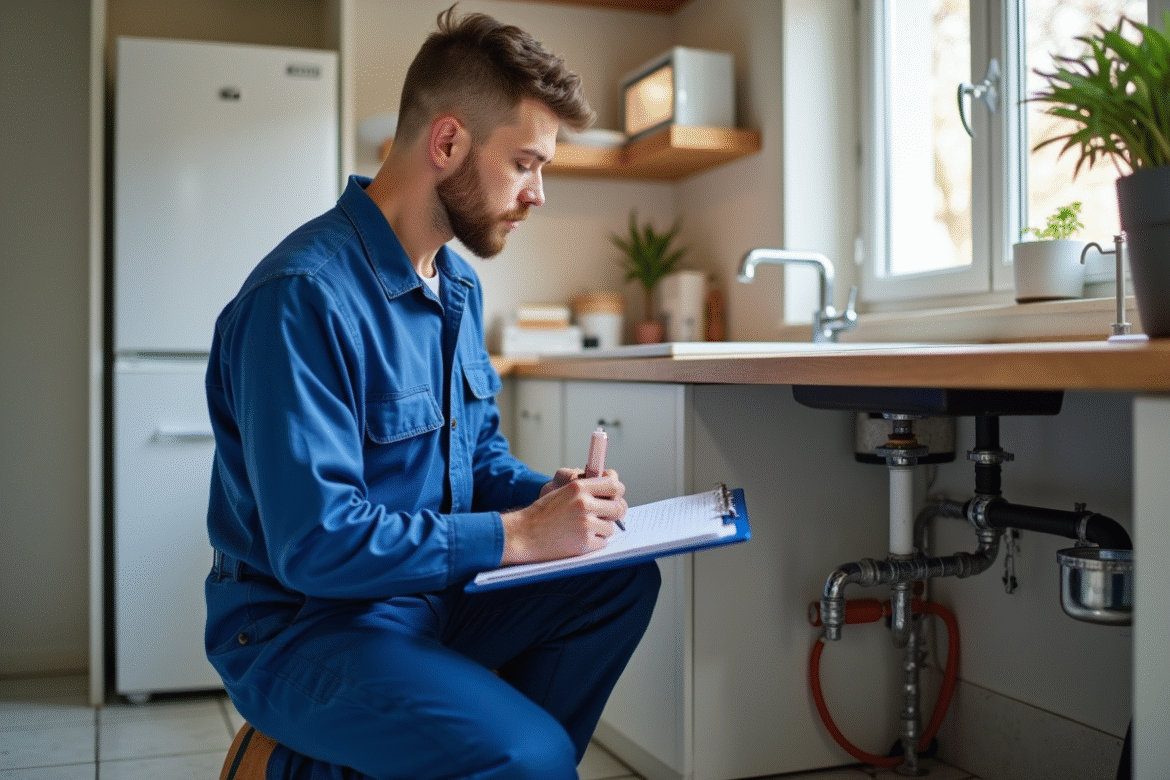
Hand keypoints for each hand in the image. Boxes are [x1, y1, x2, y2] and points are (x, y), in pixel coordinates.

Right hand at [501, 470, 626, 564]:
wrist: (523, 534)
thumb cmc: (542, 514)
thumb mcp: (563, 492)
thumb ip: (586, 490)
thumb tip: (613, 493)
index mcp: (579, 487)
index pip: (614, 484)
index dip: (617, 491)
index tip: (614, 496)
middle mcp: (584, 504)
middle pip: (618, 507)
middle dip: (613, 514)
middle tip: (603, 517)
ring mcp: (585, 524)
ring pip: (611, 527)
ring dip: (602, 530)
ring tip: (584, 529)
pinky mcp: (584, 543)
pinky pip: (603, 542)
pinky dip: (595, 542)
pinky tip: (579, 539)